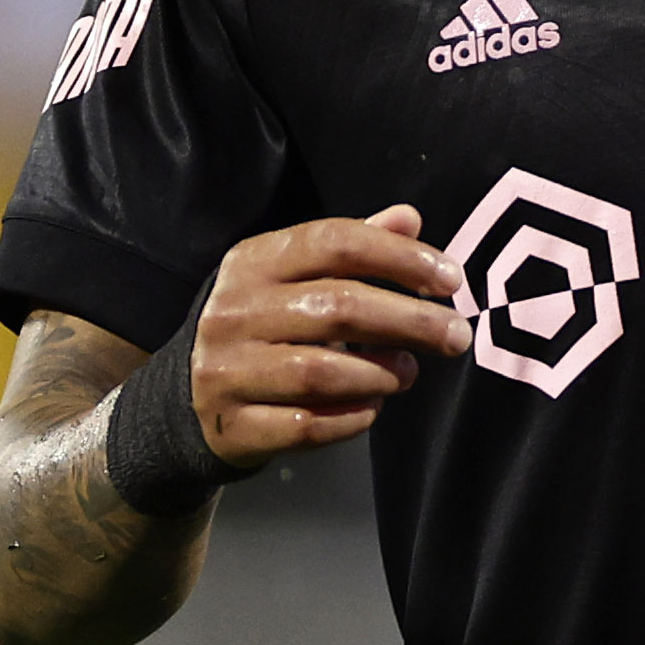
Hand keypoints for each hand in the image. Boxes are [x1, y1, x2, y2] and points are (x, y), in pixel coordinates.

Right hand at [186, 207, 472, 463]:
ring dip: (380, 374)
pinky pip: (306, 425)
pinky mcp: (232, 426)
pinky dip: (351, 419)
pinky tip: (372, 408)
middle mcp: (234, 311)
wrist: (187, 400)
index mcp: (253, 262)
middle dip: (410, 321)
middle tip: (456, 336)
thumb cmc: (263, 326)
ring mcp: (227, 370)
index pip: (335, 242)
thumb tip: (409, 218)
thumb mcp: (293, 277)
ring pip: (320, 371)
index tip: (451, 280)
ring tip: (408, 373)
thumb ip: (352, 248)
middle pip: (338, 307)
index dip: (400, 258)